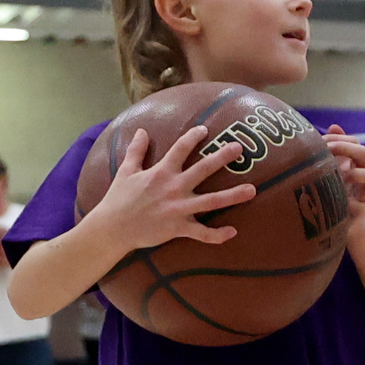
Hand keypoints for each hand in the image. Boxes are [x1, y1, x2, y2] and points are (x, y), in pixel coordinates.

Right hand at [84, 122, 255, 253]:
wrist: (112, 228)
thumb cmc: (118, 199)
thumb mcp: (125, 171)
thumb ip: (136, 151)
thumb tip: (141, 131)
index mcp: (161, 172)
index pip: (180, 149)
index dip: (193, 137)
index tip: (205, 129)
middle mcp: (173, 187)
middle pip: (202, 169)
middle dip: (222, 157)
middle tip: (240, 148)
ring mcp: (178, 208)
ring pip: (211, 201)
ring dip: (233, 195)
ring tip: (253, 190)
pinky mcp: (177, 227)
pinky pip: (201, 233)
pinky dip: (217, 235)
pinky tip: (233, 232)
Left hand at [324, 127, 364, 227]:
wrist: (345, 227)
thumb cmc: (334, 196)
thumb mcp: (330, 172)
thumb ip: (332, 151)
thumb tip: (334, 125)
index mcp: (356, 164)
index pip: (354, 142)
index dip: (340, 138)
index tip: (322, 141)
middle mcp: (364, 175)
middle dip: (347, 149)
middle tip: (328, 150)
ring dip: (357, 174)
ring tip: (340, 177)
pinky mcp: (364, 212)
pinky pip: (363, 206)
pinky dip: (351, 204)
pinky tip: (337, 202)